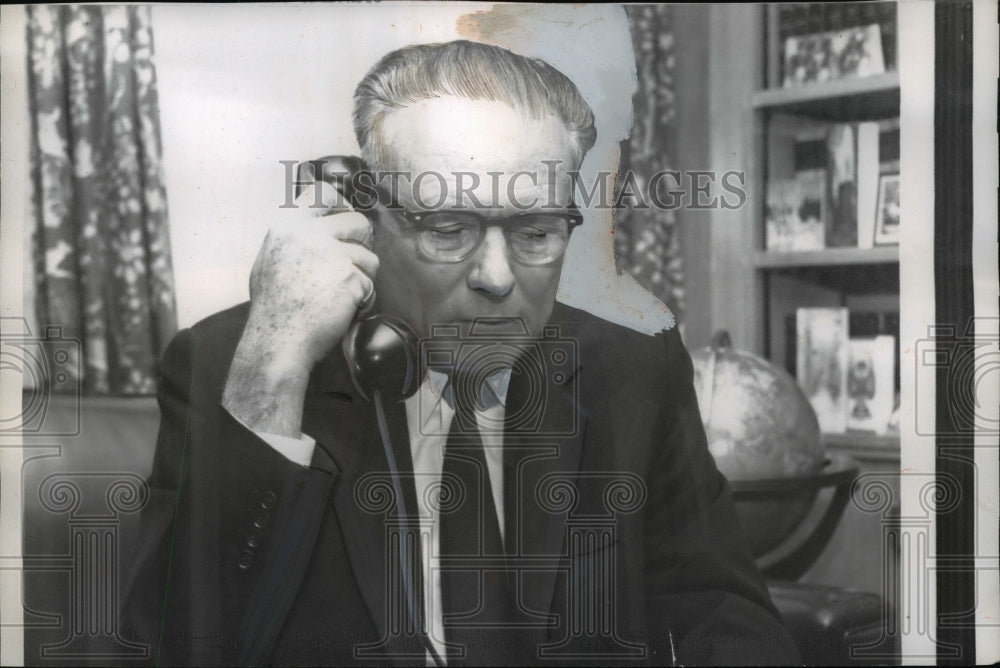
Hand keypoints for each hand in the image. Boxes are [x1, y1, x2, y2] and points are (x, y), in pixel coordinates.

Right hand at [223, 180, 378, 436]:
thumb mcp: (271, 260)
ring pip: (368, 256)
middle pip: (357, 222)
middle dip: (363, 243)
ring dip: (363, 278)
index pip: (323, 193)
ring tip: (342, 296)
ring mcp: (330, 254)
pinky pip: (370, 284)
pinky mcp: (349, 277)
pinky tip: (344, 310)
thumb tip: (320, 225)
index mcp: (287, 226)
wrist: (278, 340)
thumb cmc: (274, 308)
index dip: (342, 204)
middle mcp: (308, 234)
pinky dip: (363, 300)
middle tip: (356, 263)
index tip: (346, 217)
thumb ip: (295, 239)